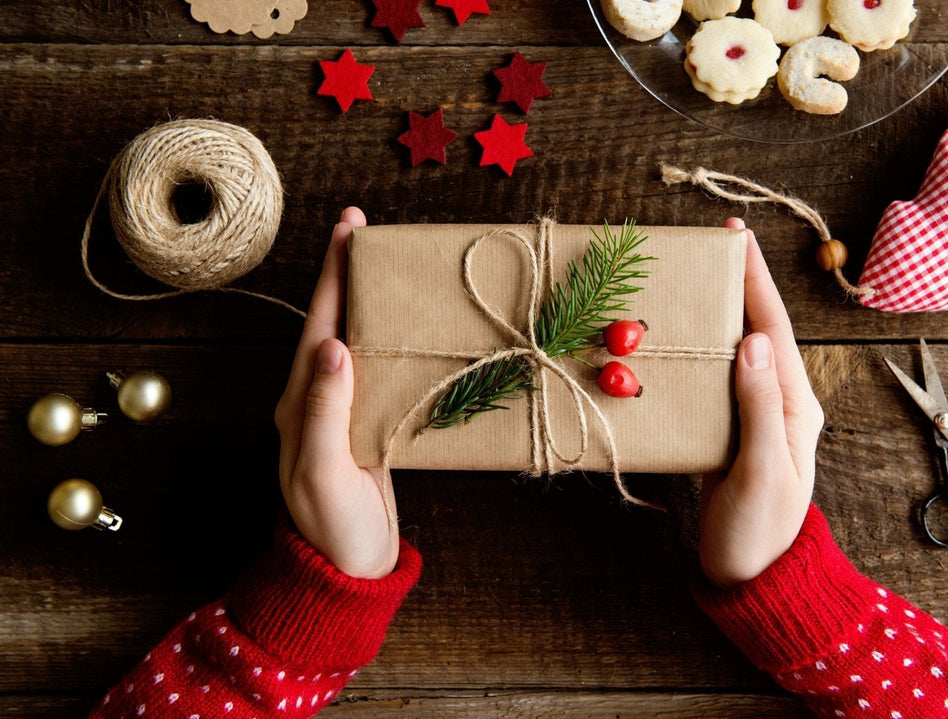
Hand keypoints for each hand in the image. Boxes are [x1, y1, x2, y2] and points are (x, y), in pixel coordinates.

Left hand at [274, 207, 398, 578]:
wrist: (349, 570)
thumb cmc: (331, 526)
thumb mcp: (321, 470)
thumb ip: (323, 410)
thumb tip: (333, 345)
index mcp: (301, 402)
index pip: (319, 325)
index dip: (334, 275)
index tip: (347, 229)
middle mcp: (319, 399)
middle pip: (336, 322)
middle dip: (349, 274)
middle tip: (367, 230)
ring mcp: (345, 412)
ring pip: (359, 341)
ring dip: (373, 302)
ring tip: (393, 268)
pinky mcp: (370, 426)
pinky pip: (381, 371)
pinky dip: (393, 340)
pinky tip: (412, 329)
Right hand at [698, 218, 822, 587]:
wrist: (752, 577)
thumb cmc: (761, 530)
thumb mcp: (762, 471)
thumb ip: (758, 407)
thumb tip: (751, 342)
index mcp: (794, 405)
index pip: (774, 330)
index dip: (756, 282)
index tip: (738, 239)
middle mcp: (776, 402)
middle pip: (755, 330)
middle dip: (738, 286)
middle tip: (712, 246)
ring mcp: (751, 416)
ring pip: (731, 352)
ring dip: (715, 314)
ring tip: (691, 281)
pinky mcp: (727, 432)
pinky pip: (713, 381)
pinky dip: (696, 353)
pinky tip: (676, 341)